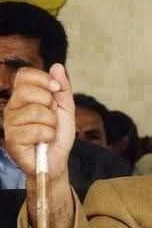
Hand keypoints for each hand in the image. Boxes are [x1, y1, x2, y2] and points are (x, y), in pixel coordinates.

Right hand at [3, 63, 74, 180]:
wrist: (56, 161)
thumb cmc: (58, 136)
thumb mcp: (66, 110)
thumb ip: (63, 89)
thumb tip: (57, 66)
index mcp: (23, 98)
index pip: (24, 75)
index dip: (43, 79)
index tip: (56, 90)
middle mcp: (13, 108)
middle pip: (28, 91)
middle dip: (49, 104)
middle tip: (51, 118)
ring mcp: (10, 124)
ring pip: (36, 112)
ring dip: (51, 124)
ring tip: (49, 133)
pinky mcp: (12, 140)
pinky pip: (36, 130)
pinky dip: (48, 136)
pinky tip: (44, 142)